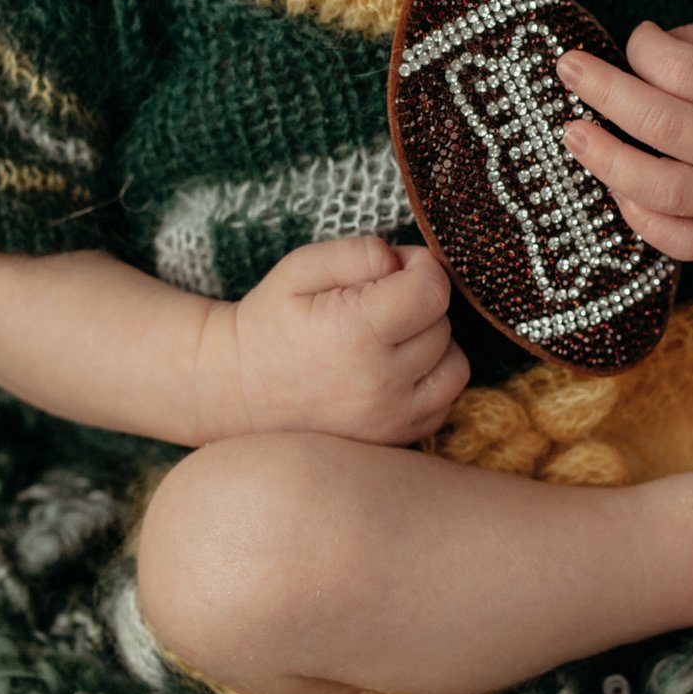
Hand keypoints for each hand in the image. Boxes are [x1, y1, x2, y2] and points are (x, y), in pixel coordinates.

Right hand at [208, 234, 471, 443]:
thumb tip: (405, 263)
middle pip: (443, 326)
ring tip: (390, 338)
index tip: (397, 268)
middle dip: (420, 304)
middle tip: (378, 303)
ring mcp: (389, 420)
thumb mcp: (301, 267)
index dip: (421, 268)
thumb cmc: (271, 321)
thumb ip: (359, 253)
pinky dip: (428, 382)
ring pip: (454, 367)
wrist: (237, 388)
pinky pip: (443, 402)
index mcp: (356, 334)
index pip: (433, 291)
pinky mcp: (394, 440)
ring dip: (433, 345)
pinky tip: (392, 370)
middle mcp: (380, 384)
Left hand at [555, 24, 692, 258]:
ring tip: (572, 134)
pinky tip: (617, 191)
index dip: (646, 48)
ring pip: (663, 192)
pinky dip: (642, 222)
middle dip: (605, 93)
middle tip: (568, 69)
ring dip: (608, 162)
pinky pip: (682, 242)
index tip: (636, 38)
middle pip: (664, 127)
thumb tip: (644, 49)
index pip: (686, 71)